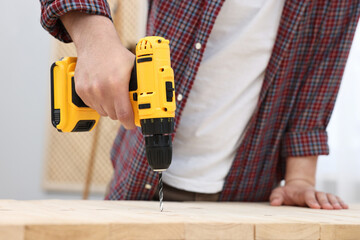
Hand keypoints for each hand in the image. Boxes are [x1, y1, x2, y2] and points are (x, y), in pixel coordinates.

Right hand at [60, 12, 135, 128]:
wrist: (95, 43)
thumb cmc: (117, 55)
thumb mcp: (134, 68)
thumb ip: (140, 86)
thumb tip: (149, 102)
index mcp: (116, 84)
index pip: (123, 114)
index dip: (129, 123)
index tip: (132, 124)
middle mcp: (101, 89)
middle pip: (114, 115)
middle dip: (121, 112)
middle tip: (125, 104)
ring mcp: (89, 90)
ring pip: (103, 112)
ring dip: (110, 108)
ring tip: (113, 94)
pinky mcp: (80, 90)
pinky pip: (93, 106)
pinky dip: (99, 102)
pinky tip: (103, 91)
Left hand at [269, 179, 347, 209]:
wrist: (296, 186)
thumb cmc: (287, 192)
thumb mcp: (278, 193)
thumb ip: (276, 197)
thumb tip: (274, 203)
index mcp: (301, 192)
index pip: (307, 196)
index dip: (311, 201)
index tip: (316, 207)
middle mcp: (312, 192)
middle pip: (320, 196)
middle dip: (325, 202)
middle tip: (329, 208)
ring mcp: (319, 194)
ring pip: (328, 196)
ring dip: (334, 202)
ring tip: (339, 208)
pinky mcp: (325, 197)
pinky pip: (334, 198)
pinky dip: (339, 201)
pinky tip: (344, 206)